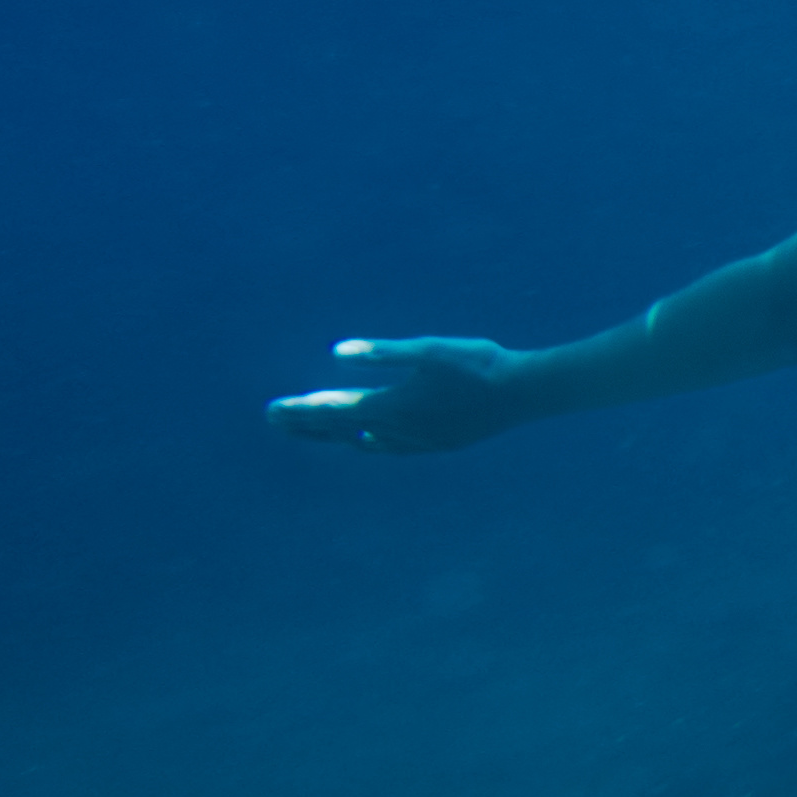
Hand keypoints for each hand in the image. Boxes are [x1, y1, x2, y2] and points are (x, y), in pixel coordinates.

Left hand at [265, 336, 521, 452]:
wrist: (525, 392)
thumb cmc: (479, 363)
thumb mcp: (430, 348)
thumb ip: (382, 351)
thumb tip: (337, 352)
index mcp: (393, 404)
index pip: (334, 410)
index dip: (300, 410)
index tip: (271, 410)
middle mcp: (399, 429)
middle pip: (340, 429)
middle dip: (306, 424)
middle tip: (274, 419)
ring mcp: (417, 440)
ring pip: (361, 440)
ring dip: (330, 435)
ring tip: (307, 431)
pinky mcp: (435, 442)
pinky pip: (389, 447)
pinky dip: (366, 443)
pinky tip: (364, 442)